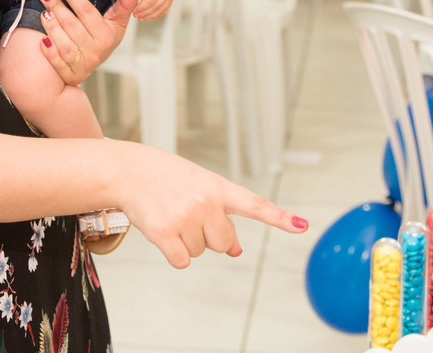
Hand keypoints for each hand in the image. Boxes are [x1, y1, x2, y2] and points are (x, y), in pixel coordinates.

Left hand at [37, 0, 142, 84]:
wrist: (91, 65)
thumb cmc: (103, 39)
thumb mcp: (116, 22)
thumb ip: (125, 3)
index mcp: (107, 36)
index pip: (87, 11)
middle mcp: (96, 51)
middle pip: (72, 25)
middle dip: (57, 7)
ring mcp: (83, 64)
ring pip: (64, 44)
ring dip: (51, 27)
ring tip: (44, 13)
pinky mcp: (71, 75)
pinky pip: (57, 63)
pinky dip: (50, 52)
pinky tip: (42, 40)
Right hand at [115, 143, 307, 267]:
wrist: (130, 170)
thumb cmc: (168, 178)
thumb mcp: (200, 188)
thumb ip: (222, 216)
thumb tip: (237, 251)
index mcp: (217, 187)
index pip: (254, 204)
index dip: (278, 217)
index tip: (302, 226)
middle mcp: (204, 202)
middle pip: (223, 243)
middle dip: (208, 235)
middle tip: (188, 213)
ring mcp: (184, 218)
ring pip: (200, 252)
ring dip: (187, 240)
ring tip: (172, 214)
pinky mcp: (163, 233)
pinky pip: (182, 261)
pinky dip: (174, 253)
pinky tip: (163, 231)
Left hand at [133, 0, 180, 19]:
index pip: (150, 1)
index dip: (141, 7)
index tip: (133, 10)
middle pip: (156, 7)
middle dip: (145, 13)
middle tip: (135, 16)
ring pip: (162, 9)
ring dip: (151, 15)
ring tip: (141, 17)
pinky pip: (166, 7)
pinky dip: (159, 13)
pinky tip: (151, 15)